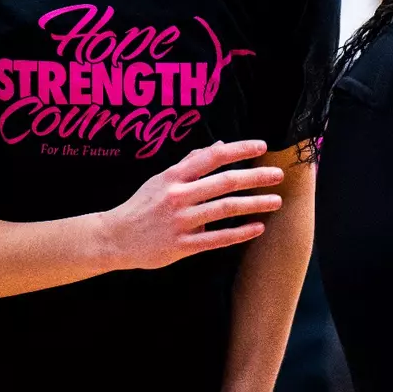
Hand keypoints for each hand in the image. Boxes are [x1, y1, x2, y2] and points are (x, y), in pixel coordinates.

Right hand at [99, 140, 283, 270]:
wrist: (114, 238)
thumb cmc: (141, 205)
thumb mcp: (161, 178)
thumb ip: (189, 163)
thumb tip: (219, 145)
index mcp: (174, 176)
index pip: (213, 157)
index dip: (239, 149)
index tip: (262, 146)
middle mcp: (178, 196)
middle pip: (225, 182)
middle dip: (256, 177)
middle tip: (279, 174)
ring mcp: (181, 222)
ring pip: (225, 209)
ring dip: (254, 204)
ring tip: (276, 201)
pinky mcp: (182, 246)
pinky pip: (217, 239)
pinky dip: (239, 233)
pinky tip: (257, 228)